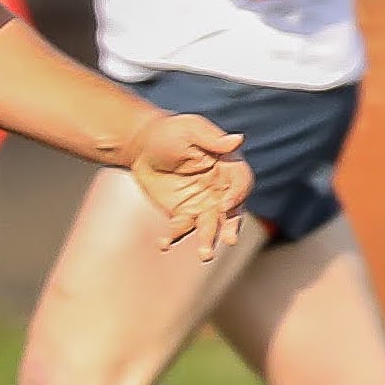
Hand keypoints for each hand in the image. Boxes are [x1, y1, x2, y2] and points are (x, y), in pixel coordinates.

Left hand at [121, 112, 252, 259]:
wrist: (142, 145)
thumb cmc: (170, 132)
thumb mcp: (190, 129)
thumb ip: (212, 138)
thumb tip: (238, 140)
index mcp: (228, 166)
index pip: (241, 182)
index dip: (238, 194)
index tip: (225, 204)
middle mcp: (221, 188)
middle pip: (232, 211)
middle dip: (231, 226)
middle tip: (229, 240)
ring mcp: (203, 204)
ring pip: (210, 225)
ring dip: (209, 240)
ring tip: (206, 255)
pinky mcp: (184, 214)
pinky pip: (182, 228)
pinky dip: (174, 237)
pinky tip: (163, 243)